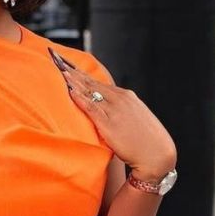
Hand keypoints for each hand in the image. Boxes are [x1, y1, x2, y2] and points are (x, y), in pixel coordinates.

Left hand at [49, 48, 176, 182]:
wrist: (157, 155)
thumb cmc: (145, 139)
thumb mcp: (134, 116)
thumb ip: (119, 108)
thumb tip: (103, 106)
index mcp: (126, 96)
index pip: (98, 82)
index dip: (80, 73)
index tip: (67, 64)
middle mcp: (120, 99)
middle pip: (91, 82)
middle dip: (73, 71)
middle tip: (57, 60)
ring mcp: (114, 111)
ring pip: (90, 92)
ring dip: (73, 80)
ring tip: (59, 70)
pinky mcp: (109, 124)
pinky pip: (91, 108)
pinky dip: (79, 98)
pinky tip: (69, 90)